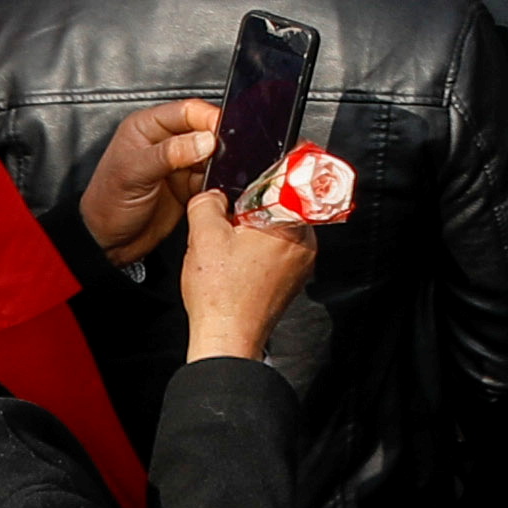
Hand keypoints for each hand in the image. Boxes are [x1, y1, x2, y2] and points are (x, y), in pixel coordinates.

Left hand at [77, 94, 218, 264]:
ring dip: (221, 164)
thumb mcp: (134, 173)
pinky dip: (219, 183)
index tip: (222, 132)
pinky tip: (216, 189)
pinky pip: (212, 178)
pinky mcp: (188, 186)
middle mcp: (165, 142)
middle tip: (226, 156)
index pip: (186, 111)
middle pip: (204, 131)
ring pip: (212, 155)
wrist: (107, 243)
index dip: (208, 118)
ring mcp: (179, 164)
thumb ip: (169, 154)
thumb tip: (205, 140)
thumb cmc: (107, 203)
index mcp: (147, 127)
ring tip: (220, 174)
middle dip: (218, 142)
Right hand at [175, 163, 322, 360]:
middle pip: (278, 205)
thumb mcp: (203, 234)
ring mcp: (300, 264)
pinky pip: (274, 252)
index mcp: (291, 224)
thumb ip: (207, 201)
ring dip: (250, 231)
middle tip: (228, 222)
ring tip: (228, 248)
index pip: (289, 180)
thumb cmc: (222, 296)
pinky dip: (254, 252)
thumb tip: (212, 195)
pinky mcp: (290, 280)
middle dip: (250, 208)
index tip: (261, 170)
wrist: (226, 338)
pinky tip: (233, 264)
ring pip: (274, 229)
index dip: (265, 173)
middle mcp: (304, 244)